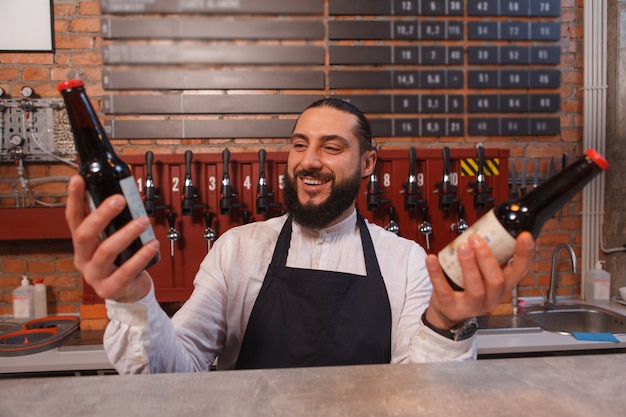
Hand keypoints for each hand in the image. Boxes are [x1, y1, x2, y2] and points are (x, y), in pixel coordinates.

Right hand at [65, 175, 158, 301]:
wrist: (128, 292)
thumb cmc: (120, 262)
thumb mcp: (111, 240)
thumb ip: (113, 223)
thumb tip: (123, 193)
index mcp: (82, 244)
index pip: (73, 218)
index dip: (74, 199)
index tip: (79, 179)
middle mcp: (83, 258)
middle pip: (85, 234)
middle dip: (102, 214)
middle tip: (119, 199)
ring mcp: (95, 275)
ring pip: (106, 251)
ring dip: (126, 233)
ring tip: (142, 221)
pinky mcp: (111, 288)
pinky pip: (126, 271)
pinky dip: (141, 256)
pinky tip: (152, 244)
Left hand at [424, 232, 534, 329]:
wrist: (449, 311)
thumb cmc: (468, 288)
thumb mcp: (485, 274)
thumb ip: (489, 255)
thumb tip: (487, 227)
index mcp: (503, 285)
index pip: (520, 270)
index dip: (524, 254)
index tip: (524, 236)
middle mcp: (491, 297)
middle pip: (496, 280)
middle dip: (487, 258)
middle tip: (476, 239)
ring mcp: (472, 305)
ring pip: (475, 288)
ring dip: (469, 265)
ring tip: (462, 247)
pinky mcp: (451, 306)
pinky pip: (444, 290)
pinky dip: (437, 273)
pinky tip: (432, 259)